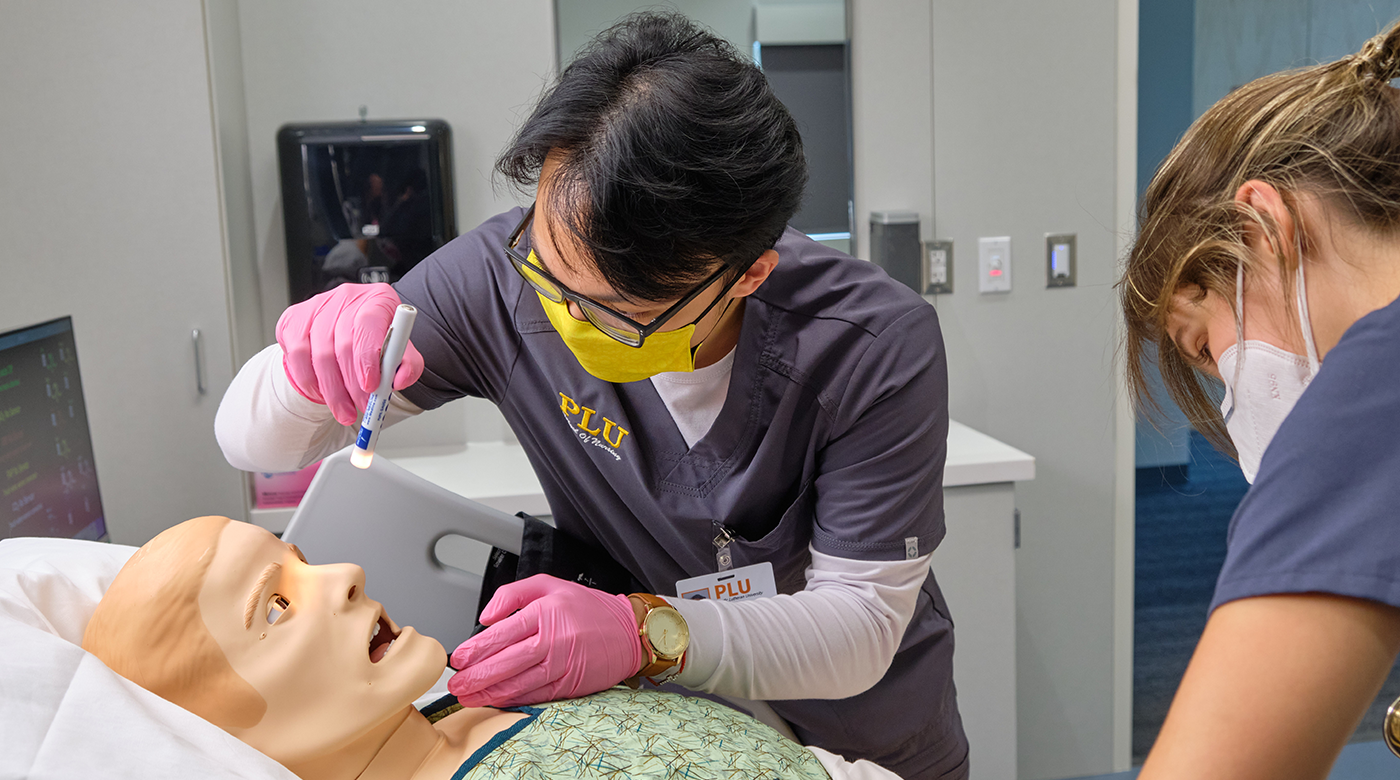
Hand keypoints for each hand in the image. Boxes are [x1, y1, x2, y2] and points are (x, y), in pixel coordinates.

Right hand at [275, 283, 423, 424]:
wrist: (350, 332)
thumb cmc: (377, 340)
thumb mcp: (401, 350)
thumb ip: (408, 364)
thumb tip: (400, 380)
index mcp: (377, 298)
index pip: (369, 322)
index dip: (368, 357)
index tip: (371, 386)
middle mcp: (346, 297)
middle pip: (343, 343)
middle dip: (352, 384)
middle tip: (361, 407)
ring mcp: (317, 305)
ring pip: (319, 354)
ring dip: (332, 390)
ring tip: (344, 410)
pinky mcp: (294, 318)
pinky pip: (295, 355)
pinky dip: (308, 380)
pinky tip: (321, 393)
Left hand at [448, 574, 642, 706]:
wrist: (629, 631)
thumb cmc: (589, 608)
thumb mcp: (550, 584)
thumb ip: (513, 593)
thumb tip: (486, 617)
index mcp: (546, 612)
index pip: (503, 633)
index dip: (477, 649)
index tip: (459, 658)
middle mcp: (553, 640)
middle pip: (506, 662)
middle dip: (476, 676)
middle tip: (456, 683)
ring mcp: (562, 665)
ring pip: (518, 683)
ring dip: (488, 692)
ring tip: (468, 696)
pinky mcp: (569, 685)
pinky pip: (535, 695)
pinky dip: (512, 700)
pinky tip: (495, 700)